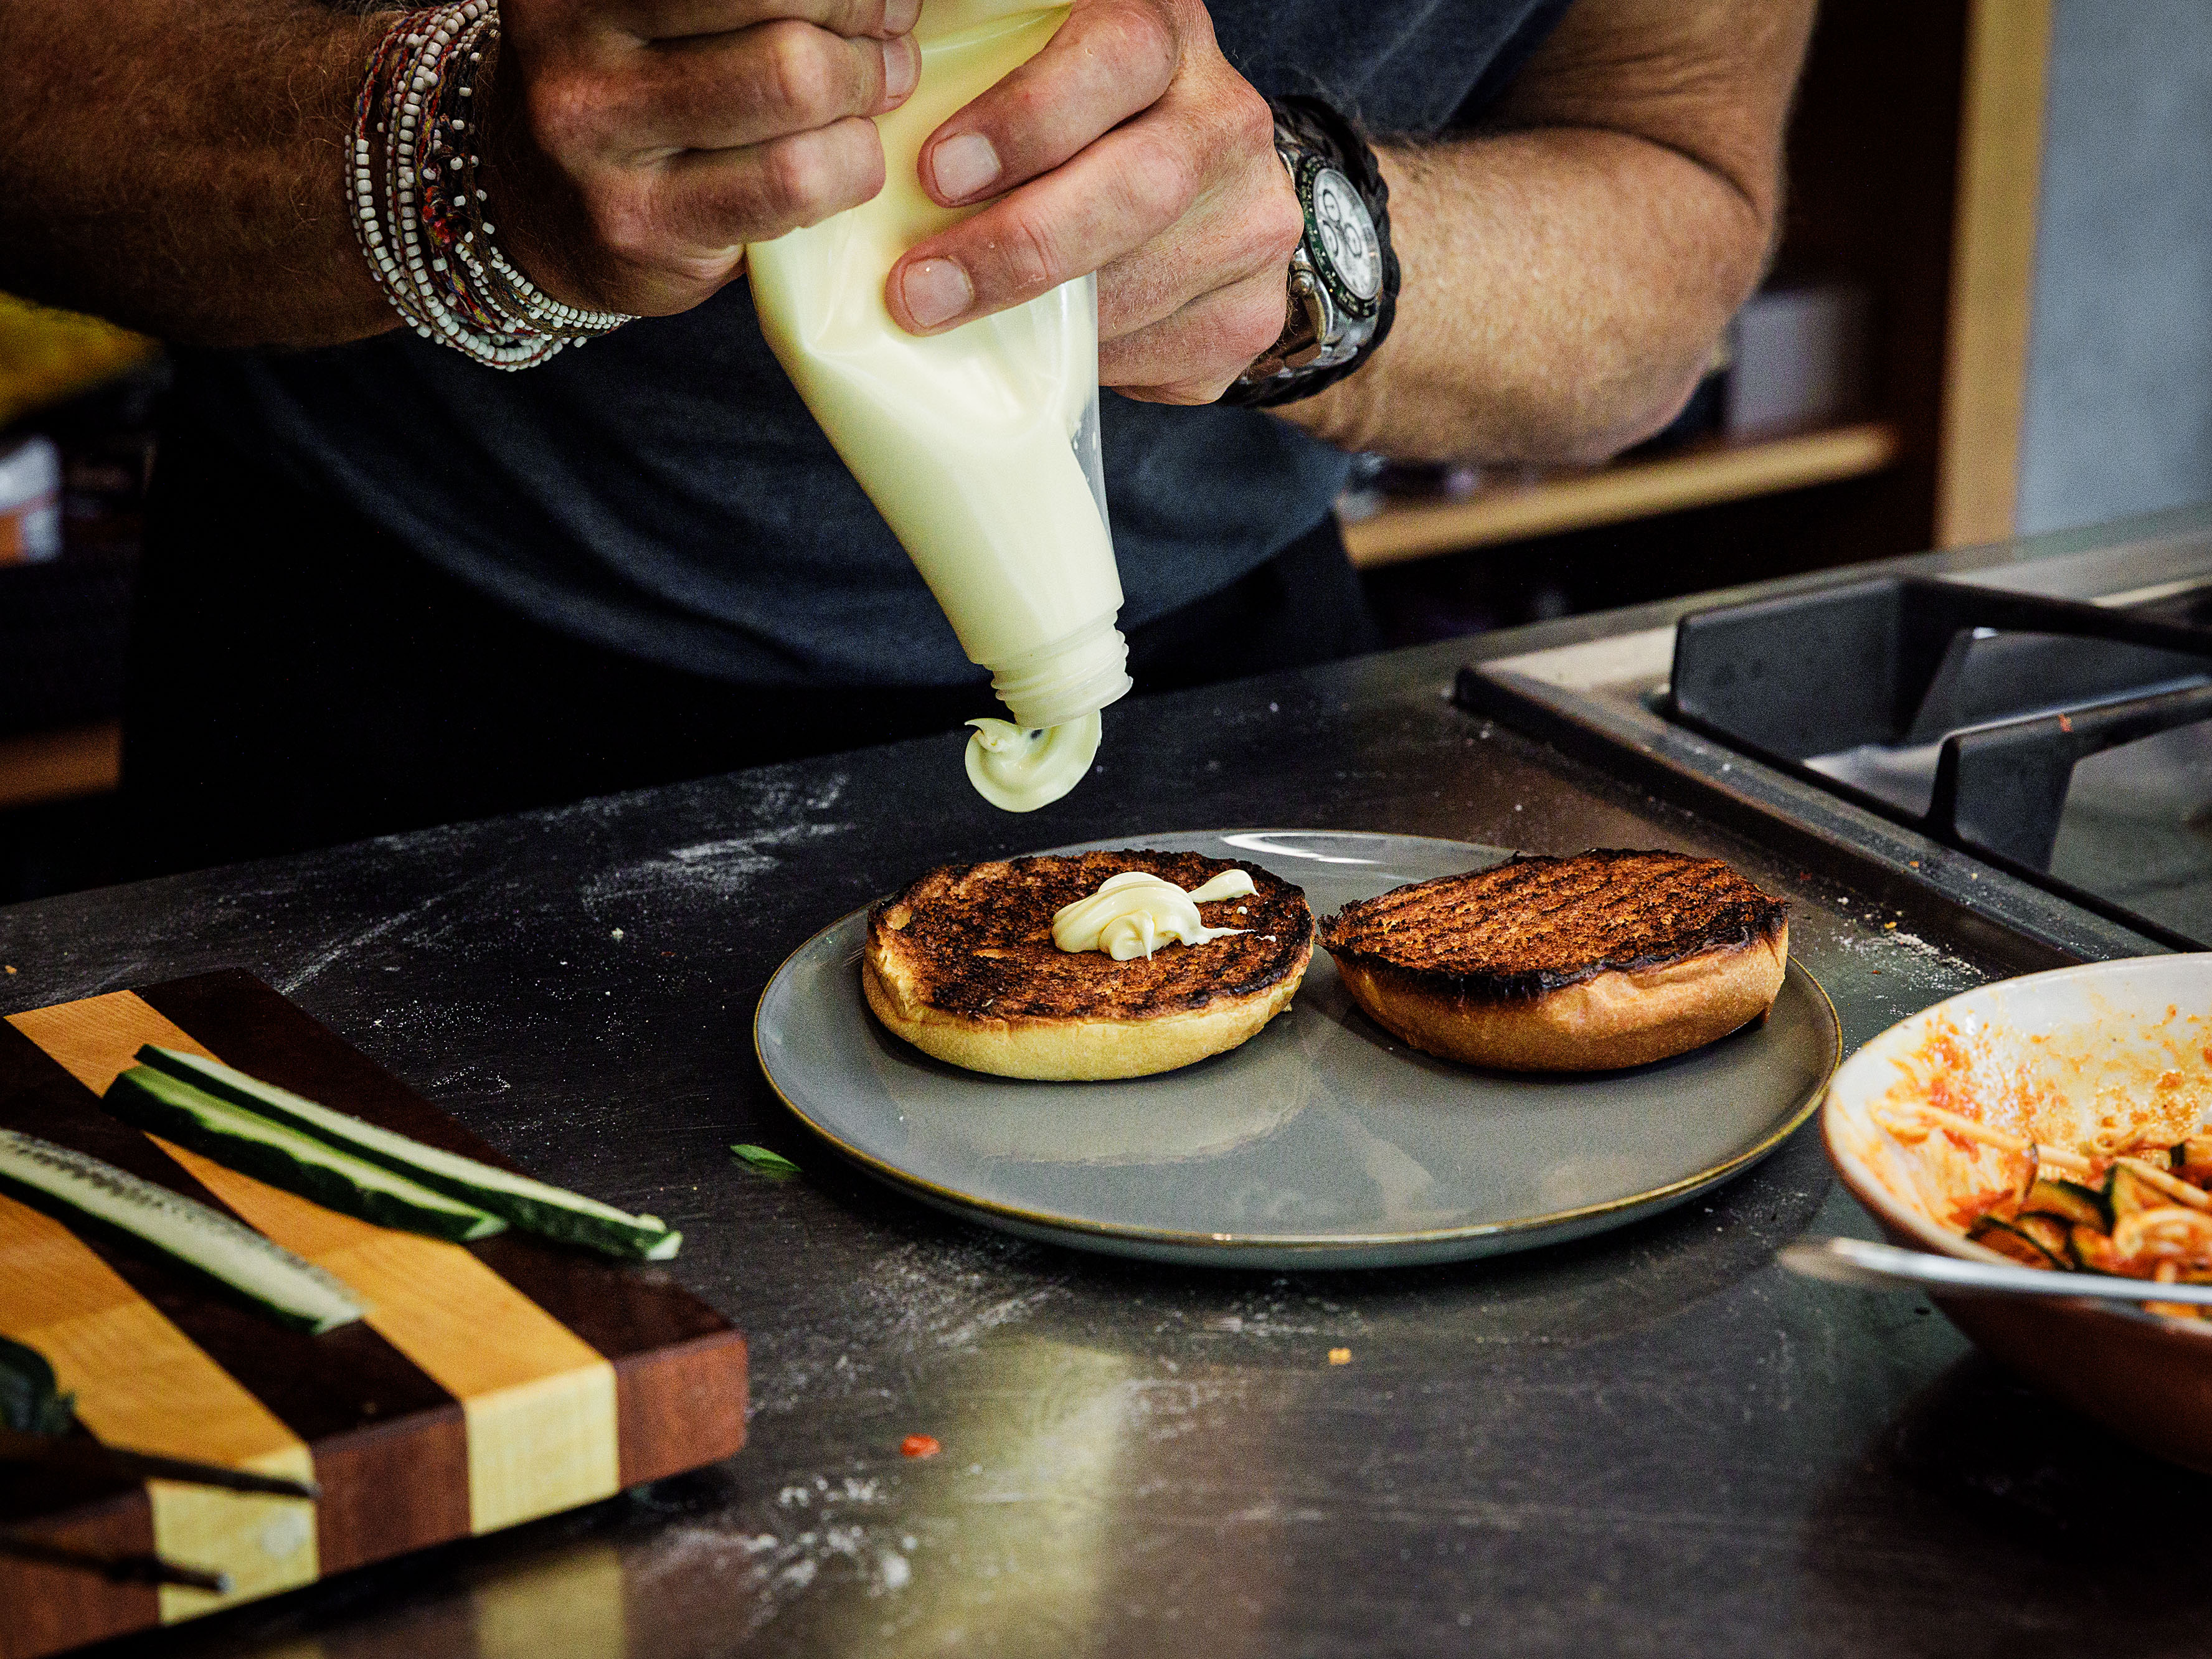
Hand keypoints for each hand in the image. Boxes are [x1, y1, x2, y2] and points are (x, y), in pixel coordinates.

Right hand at [488, 0, 922, 313]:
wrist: (533, 210)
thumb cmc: (632, 84)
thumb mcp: (657, 7)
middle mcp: (572, 30)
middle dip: (859, 14)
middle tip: (883, 38)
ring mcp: (596, 129)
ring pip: (795, 82)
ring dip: (865, 90)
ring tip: (870, 97)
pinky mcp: (639, 224)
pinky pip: (794, 180)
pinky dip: (850, 165)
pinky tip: (844, 160)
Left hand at [882, 0, 1301, 404]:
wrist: (1207, 188)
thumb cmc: (1085, 123)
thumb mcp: (1042, 69)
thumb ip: (987, 79)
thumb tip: (873, 139)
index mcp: (1167, 35)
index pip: (1117, 57)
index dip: (1027, 118)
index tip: (937, 174)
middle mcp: (1228, 123)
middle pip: (1141, 188)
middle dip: (1018, 248)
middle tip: (921, 290)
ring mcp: (1255, 224)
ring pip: (1145, 288)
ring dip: (1040, 323)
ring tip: (956, 325)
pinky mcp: (1252, 313)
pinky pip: (1162, 358)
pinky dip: (1091, 365)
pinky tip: (1046, 352)